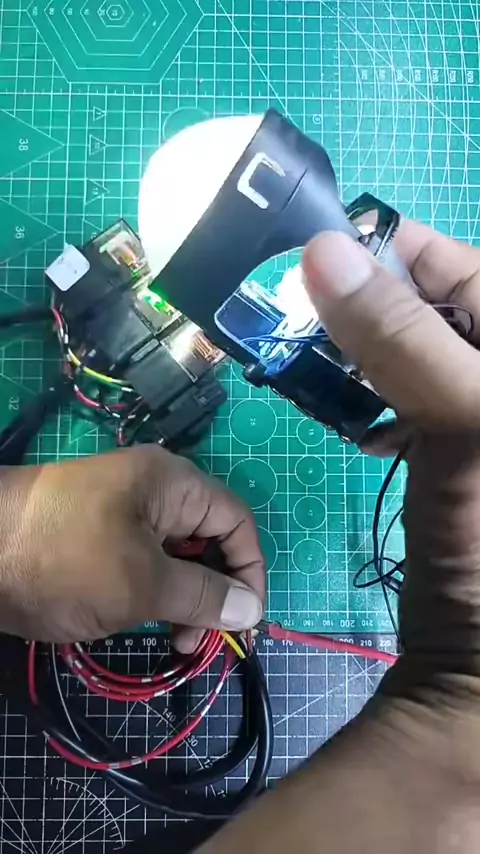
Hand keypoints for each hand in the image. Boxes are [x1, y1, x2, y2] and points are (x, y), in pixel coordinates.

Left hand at [0, 446, 263, 644]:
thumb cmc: (66, 561)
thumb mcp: (142, 584)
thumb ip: (202, 597)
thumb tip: (251, 610)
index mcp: (172, 484)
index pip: (235, 521)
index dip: (249, 570)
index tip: (244, 621)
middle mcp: (154, 493)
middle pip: (208, 541)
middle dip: (214, 592)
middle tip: (201, 642)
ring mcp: (123, 516)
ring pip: (175, 559)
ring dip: (184, 602)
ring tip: (173, 643)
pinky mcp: (98, 541)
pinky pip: (144, 566)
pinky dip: (154, 597)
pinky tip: (145, 627)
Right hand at [201, 230, 479, 853]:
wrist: (477, 663)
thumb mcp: (463, 424)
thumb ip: (401, 336)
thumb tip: (324, 252)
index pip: (476, 275)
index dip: (408, 252)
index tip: (331, 243)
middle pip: (443, 314)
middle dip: (376, 306)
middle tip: (307, 304)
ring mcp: (477, 423)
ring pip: (419, 357)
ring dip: (366, 354)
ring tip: (315, 357)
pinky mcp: (457, 458)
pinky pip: (412, 404)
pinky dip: (376, 401)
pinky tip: (351, 416)